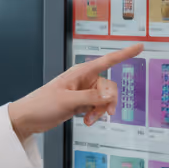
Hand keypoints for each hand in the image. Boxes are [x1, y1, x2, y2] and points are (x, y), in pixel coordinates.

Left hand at [8, 44, 143, 141]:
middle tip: (104, 113)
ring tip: (89, 120)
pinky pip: (96, 106)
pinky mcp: (80, 103)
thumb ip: (90, 99)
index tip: (139, 46)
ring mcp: (82, 92)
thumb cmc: (42, 104)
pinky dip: (94, 114)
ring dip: (100, 111)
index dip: (124, 53)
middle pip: (108, 86)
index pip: (107, 60)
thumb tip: (110, 97)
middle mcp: (83, 80)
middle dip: (108, 101)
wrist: (28, 118)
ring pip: (104, 99)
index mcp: (80, 72)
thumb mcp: (67, 101)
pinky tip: (86, 121)